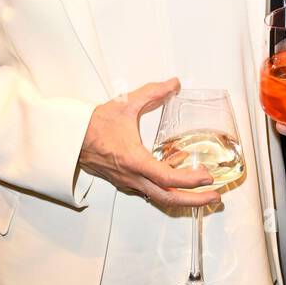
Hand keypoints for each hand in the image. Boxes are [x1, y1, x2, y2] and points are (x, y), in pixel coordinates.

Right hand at [78, 77, 221, 206]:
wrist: (71, 137)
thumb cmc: (93, 125)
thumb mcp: (126, 104)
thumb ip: (152, 92)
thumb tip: (173, 84)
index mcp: (133, 160)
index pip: (166, 178)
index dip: (190, 180)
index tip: (207, 177)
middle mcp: (132, 176)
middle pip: (167, 198)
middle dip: (194, 201)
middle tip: (214, 198)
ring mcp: (128, 181)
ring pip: (160, 197)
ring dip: (183, 196)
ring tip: (203, 190)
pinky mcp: (126, 181)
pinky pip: (151, 189)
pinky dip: (168, 186)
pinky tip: (177, 170)